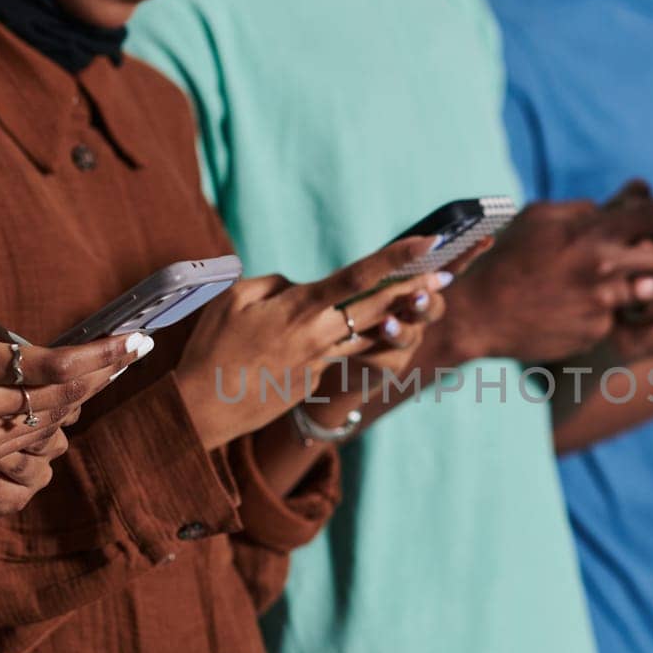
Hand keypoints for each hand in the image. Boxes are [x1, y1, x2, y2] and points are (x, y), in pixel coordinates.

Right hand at [0, 305, 141, 510]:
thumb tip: (15, 331)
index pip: (48, 361)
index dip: (98, 353)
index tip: (130, 340)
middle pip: (61, 392)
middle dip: (103, 371)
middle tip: (136, 351)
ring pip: (49, 417)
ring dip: (84, 396)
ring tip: (112, 370)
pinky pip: (26, 437)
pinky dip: (52, 418)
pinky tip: (70, 402)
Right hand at [174, 238, 452, 448]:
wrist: (204, 409)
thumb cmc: (212, 349)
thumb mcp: (234, 299)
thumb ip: (275, 284)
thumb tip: (301, 286)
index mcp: (301, 309)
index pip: (358, 276)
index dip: (396, 257)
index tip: (427, 242)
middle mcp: (320, 335)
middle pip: (378, 307)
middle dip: (416, 288)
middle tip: (448, 272)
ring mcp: (320, 361)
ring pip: (367, 333)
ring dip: (397, 316)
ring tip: (425, 299)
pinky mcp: (315, 379)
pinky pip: (338, 352)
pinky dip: (349, 340)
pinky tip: (363, 332)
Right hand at [446, 188, 652, 363]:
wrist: (480, 314)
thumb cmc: (508, 259)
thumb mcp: (542, 219)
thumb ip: (586, 210)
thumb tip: (622, 203)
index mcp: (593, 235)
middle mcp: (605, 269)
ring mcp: (604, 304)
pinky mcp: (599, 331)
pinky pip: (623, 316)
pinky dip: (623, 308)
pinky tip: (599, 306)